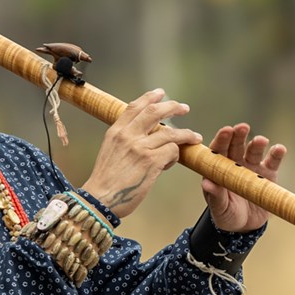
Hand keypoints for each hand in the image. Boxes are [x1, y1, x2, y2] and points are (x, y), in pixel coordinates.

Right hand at [81, 88, 201, 218]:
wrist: (100, 200)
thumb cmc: (105, 182)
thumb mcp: (109, 152)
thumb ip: (124, 140)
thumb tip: (144, 136)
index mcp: (115, 132)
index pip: (135, 107)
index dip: (150, 98)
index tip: (160, 93)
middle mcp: (128, 136)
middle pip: (155, 112)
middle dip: (172, 107)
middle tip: (184, 108)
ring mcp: (140, 148)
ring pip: (170, 133)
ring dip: (185, 134)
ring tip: (194, 137)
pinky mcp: (151, 162)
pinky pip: (172, 151)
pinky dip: (175, 156)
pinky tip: (169, 164)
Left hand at [202, 123, 286, 232]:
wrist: (245, 226)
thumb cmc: (226, 214)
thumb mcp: (219, 208)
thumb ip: (215, 195)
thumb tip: (206, 184)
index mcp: (219, 169)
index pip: (218, 151)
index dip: (221, 140)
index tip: (225, 131)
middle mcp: (235, 164)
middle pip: (236, 146)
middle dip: (239, 136)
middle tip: (242, 127)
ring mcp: (253, 167)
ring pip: (254, 151)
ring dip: (257, 144)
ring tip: (261, 141)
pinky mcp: (268, 175)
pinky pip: (273, 162)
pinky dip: (276, 155)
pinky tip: (279, 149)